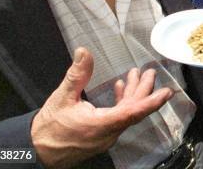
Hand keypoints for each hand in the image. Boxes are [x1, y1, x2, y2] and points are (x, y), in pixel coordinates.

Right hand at [31, 48, 172, 167]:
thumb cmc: (48, 128)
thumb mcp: (62, 98)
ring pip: (126, 114)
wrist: (36, 151)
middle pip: (133, 111)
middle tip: (150, 72)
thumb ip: (76, 75)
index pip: (132, 113)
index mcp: (101, 125)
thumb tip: (84, 52)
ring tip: (137, 75)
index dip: (151, 102)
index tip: (166, 93)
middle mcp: (108, 134)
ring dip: (132, 95)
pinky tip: (121, 89)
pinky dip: (122, 103)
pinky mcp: (101, 136)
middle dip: (143, 90)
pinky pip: (118, 119)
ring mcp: (106, 137)